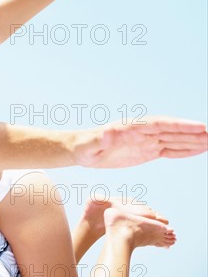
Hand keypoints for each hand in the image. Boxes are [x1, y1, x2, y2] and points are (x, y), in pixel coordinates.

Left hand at [74, 116, 207, 167]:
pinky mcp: (145, 151)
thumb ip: (100, 139)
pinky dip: (184, 150)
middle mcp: (141, 132)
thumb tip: (108, 133)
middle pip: (171, 130)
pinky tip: (198, 149)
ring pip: (173, 140)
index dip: (180, 126)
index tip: (200, 127)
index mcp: (131, 128)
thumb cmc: (83, 147)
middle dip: (193, 132)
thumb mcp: (89, 145)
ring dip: (193, 140)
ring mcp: (145, 141)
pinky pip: (168, 150)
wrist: (80, 150)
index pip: (160, 125)